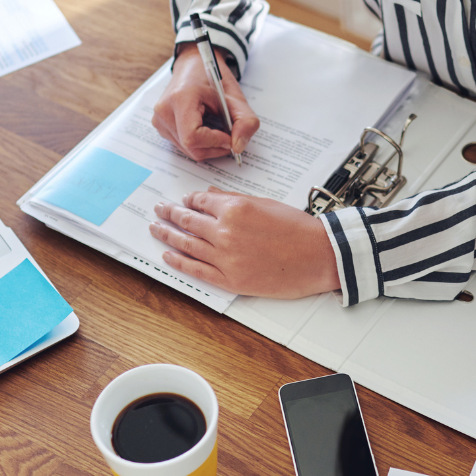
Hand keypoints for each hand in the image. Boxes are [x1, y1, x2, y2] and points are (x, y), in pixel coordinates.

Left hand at [149, 189, 340, 298]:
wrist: (320, 256)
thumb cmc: (299, 229)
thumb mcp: (265, 204)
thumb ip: (234, 200)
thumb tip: (212, 195)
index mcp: (235, 208)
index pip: (201, 201)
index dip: (189, 200)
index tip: (182, 201)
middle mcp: (225, 231)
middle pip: (188, 221)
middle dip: (170, 213)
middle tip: (160, 210)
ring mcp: (225, 257)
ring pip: (186, 244)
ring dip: (167, 235)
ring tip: (156, 230)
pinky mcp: (230, 279)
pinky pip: (196, 269)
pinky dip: (179, 262)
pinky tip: (168, 256)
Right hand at [153, 45, 260, 160]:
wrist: (194, 65)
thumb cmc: (213, 78)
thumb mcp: (236, 97)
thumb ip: (245, 121)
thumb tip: (238, 147)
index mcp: (180, 98)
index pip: (193, 137)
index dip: (215, 142)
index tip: (230, 137)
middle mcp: (164, 111)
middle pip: (191, 147)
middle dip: (215, 147)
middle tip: (228, 136)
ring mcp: (159, 120)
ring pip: (188, 150)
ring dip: (208, 146)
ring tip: (217, 128)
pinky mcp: (160, 126)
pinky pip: (182, 146)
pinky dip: (199, 144)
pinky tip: (206, 128)